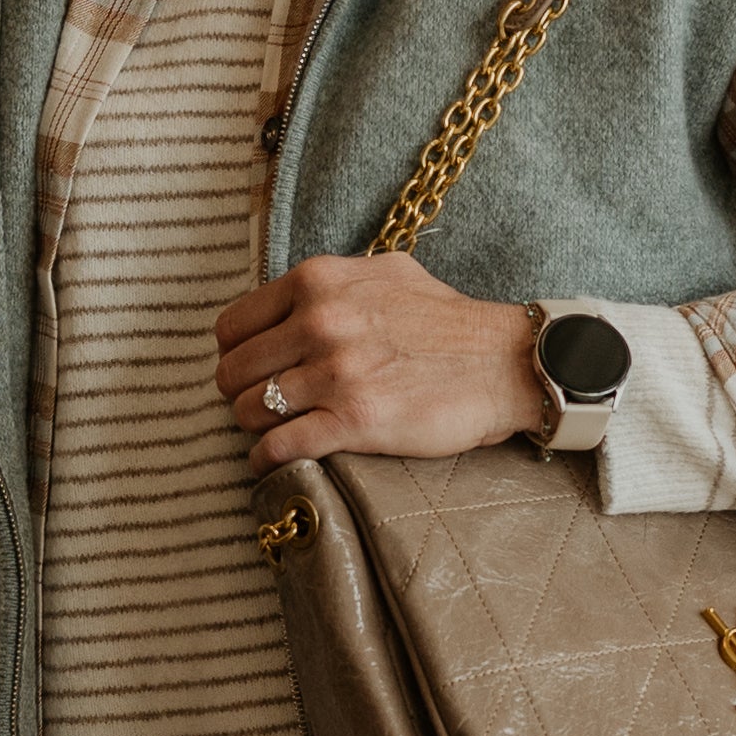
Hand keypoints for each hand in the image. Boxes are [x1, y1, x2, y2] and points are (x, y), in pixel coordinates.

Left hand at [215, 255, 545, 472]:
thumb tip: (294, 299)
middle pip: (233, 372)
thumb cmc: (447, 322)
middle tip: (262, 407)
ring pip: (249, 411)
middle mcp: (319, 321)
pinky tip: (273, 462)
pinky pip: (277, 447)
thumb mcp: (385, 273)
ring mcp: (334, 372)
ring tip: (275, 433)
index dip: (235, 354)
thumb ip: (332, 282)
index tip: (251, 370)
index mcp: (318, 282)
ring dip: (257, 428)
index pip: (232, 326)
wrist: (503, 362)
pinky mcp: (352, 421)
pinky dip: (266, 460)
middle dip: (241, 394)